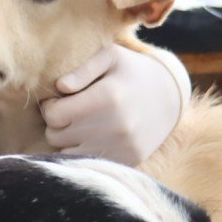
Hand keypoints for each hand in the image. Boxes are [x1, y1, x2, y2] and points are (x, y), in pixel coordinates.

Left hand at [39, 43, 187, 165]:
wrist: (171, 96)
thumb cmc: (133, 71)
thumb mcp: (111, 56)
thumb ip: (82, 70)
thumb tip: (59, 87)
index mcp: (107, 98)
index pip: (54, 115)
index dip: (50, 106)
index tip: (60, 100)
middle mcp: (114, 127)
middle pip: (57, 136)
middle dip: (58, 123)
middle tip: (70, 112)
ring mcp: (122, 148)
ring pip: (68, 155)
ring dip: (68, 141)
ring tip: (81, 125)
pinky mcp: (128, 161)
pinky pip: (90, 164)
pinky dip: (85, 153)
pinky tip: (95, 138)